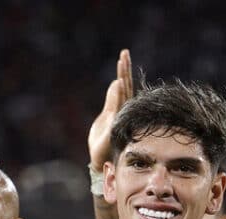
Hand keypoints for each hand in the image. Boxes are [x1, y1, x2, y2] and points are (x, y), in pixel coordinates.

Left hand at [87, 49, 132, 170]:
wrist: (100, 159)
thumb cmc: (102, 141)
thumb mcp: (104, 117)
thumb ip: (111, 101)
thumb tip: (115, 82)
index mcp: (119, 107)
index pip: (123, 85)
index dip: (124, 71)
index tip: (123, 55)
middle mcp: (123, 110)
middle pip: (125, 85)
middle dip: (124, 69)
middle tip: (124, 52)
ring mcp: (120, 116)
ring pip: (123, 93)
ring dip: (122, 76)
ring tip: (122, 61)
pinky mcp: (115, 124)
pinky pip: (117, 106)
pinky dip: (118, 94)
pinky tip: (118, 82)